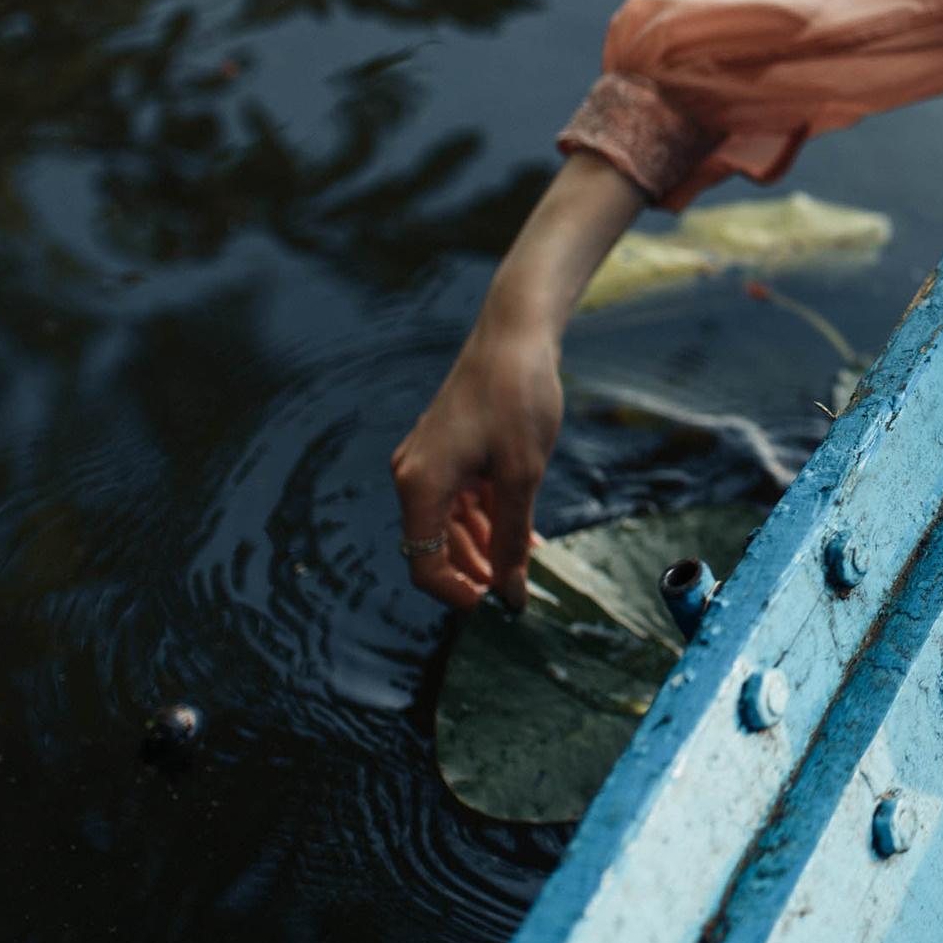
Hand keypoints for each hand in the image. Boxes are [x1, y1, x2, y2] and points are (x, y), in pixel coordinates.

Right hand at [389, 149, 644, 608]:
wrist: (517, 333)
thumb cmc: (518, 398)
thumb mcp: (522, 475)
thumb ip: (514, 538)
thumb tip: (512, 595)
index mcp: (420, 486)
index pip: (424, 566)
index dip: (458, 596)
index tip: (498, 609)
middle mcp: (413, 476)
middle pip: (436, 548)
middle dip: (477, 575)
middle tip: (520, 595)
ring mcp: (429, 462)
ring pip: (452, 526)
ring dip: (488, 551)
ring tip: (529, 570)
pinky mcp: (449, 450)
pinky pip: (463, 500)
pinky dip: (491, 521)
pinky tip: (527, 538)